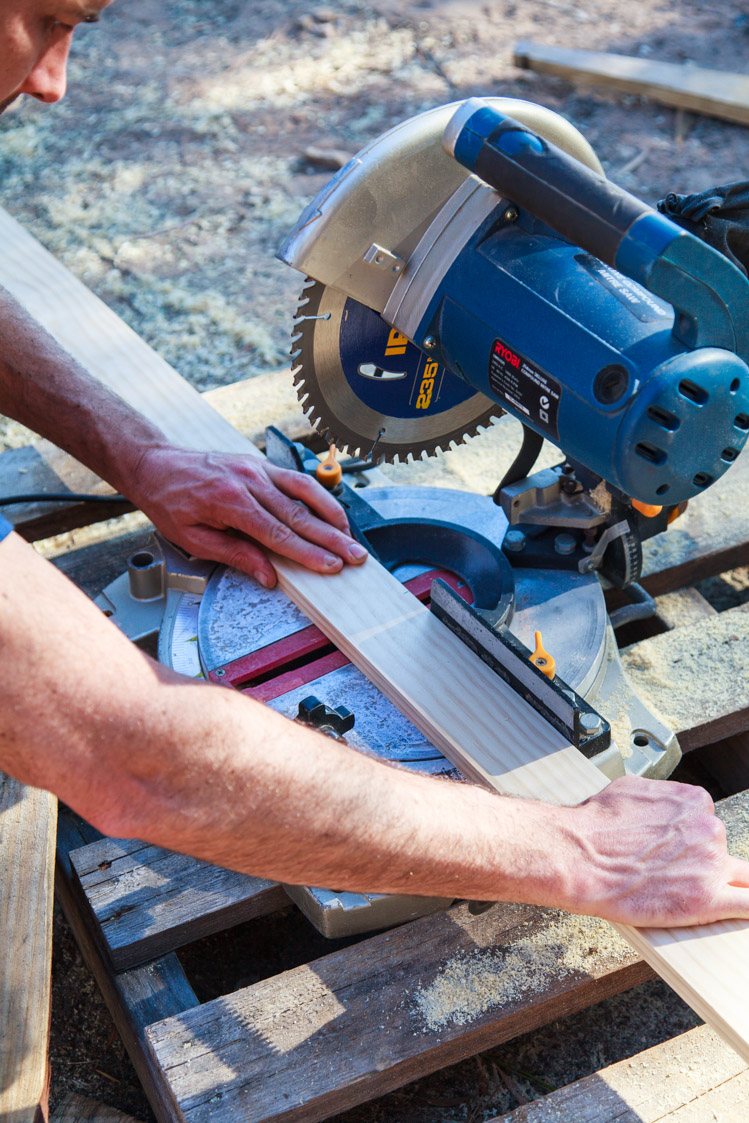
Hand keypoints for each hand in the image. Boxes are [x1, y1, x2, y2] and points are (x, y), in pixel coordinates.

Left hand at [126, 445, 367, 586]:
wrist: (155, 463)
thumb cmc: (169, 501)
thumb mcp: (192, 538)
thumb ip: (234, 554)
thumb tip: (268, 575)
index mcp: (230, 501)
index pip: (278, 533)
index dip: (307, 552)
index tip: (330, 566)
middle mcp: (249, 481)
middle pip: (299, 514)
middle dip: (331, 538)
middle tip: (355, 556)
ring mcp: (257, 469)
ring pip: (305, 492)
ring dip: (332, 516)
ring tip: (351, 536)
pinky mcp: (261, 464)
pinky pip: (296, 481)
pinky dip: (319, 497)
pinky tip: (332, 513)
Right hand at [560, 776, 748, 926]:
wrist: (578, 855)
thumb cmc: (596, 823)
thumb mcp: (633, 789)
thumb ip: (662, 798)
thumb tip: (665, 806)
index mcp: (695, 802)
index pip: (707, 824)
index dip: (690, 841)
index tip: (675, 852)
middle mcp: (709, 829)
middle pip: (720, 851)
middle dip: (700, 862)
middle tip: (670, 872)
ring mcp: (711, 864)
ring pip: (734, 878)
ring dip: (709, 884)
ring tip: (675, 890)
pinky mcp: (708, 900)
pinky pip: (747, 905)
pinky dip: (742, 906)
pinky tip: (735, 908)